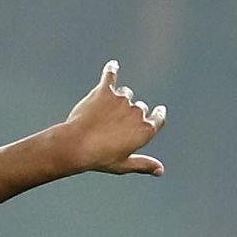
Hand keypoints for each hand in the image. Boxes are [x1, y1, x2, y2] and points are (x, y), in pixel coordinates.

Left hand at [54, 60, 165, 175]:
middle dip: (126, 116)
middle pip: (138, 108)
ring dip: (116, 101)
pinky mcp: (104, 91)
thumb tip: (161, 171)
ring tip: (99, 116)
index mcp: (146, 130)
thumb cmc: (99, 158)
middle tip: (109, 129)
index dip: (156, 115)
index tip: (157, 111)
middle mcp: (138, 112)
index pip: (158, 118)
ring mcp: (122, 100)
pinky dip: (111, 70)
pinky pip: (110, 76)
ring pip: (124, 95)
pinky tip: (112, 66)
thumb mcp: (122, 165)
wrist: (75, 146)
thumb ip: (143, 164)